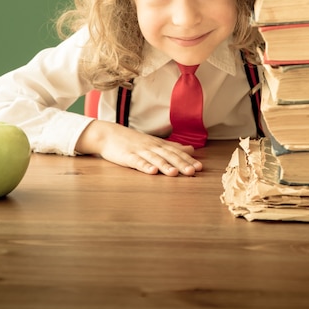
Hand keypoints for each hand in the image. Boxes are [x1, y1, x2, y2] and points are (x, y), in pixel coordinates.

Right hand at [75, 120, 202, 175]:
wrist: (108, 134)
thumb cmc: (133, 140)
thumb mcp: (154, 142)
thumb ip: (172, 147)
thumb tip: (191, 149)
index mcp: (159, 145)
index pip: (176, 153)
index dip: (187, 160)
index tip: (200, 168)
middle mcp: (152, 147)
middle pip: (168, 156)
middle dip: (180, 164)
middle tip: (192, 171)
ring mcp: (139, 151)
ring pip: (154, 159)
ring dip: (165, 166)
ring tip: (174, 173)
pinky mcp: (127, 156)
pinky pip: (137, 162)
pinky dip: (144, 166)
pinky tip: (151, 172)